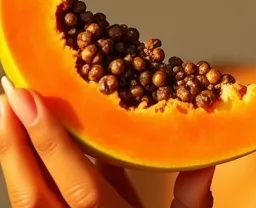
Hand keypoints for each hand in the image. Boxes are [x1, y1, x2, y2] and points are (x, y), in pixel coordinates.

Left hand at [0, 76, 214, 206]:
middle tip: (8, 92)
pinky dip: (24, 174)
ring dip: (12, 156)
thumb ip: (191, 203)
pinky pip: (34, 206)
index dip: (53, 143)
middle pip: (34, 195)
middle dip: (15, 143)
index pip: (81, 184)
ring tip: (7, 110)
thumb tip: (204, 160)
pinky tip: (20, 148)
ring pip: (25, 202)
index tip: (30, 100)